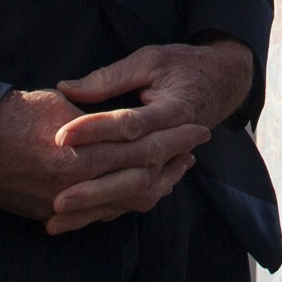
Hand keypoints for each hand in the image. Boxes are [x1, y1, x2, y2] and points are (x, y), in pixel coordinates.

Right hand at [0, 85, 205, 235]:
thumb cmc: (9, 116)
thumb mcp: (56, 102)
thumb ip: (94, 113)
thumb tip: (123, 116)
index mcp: (80, 154)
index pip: (142, 148)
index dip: (174, 137)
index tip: (198, 127)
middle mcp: (75, 186)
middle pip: (141, 180)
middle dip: (173, 163)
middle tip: (195, 148)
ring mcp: (63, 205)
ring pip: (125, 204)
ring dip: (155, 185)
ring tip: (176, 167)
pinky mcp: (50, 214)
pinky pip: (101, 214)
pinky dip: (126, 201)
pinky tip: (141, 188)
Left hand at [33, 40, 253, 235]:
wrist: (224, 82)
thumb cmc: (185, 65)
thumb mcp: (150, 60)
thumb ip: (110, 78)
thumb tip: (66, 88)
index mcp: (174, 111)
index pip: (129, 125)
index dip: (94, 130)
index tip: (60, 136)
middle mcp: (174, 143)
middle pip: (133, 173)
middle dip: (94, 188)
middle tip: (56, 198)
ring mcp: (172, 162)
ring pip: (135, 194)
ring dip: (96, 209)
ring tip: (58, 221)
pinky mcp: (164, 172)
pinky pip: (137, 199)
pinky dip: (107, 211)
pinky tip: (78, 221)